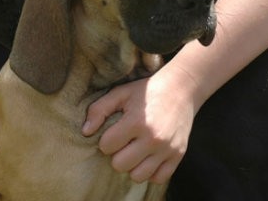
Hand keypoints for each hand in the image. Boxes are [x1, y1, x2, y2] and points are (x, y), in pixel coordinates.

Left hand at [82, 67, 196, 183]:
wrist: (181, 89)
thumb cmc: (146, 91)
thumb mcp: (120, 93)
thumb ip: (99, 110)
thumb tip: (86, 132)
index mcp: (137, 121)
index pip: (107, 146)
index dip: (107, 140)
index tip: (114, 132)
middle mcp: (153, 138)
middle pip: (120, 165)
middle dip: (117, 155)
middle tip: (124, 143)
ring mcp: (167, 148)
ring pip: (138, 176)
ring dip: (133, 165)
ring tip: (136, 151)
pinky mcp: (178, 155)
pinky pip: (158, 178)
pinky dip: (151, 172)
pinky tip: (149, 157)